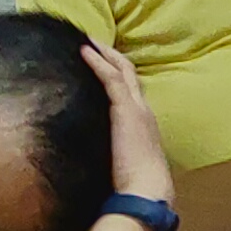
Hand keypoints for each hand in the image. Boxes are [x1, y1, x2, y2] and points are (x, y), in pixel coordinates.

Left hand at [83, 40, 173, 201]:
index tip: (103, 65)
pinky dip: (97, 62)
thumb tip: (93, 158)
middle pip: (129, 74)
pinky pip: (110, 78)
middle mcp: (144, 110)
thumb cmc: (135, 186)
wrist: (146, 190)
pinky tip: (83, 51)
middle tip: (94, 42)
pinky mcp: (126, 109)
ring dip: (104, 53)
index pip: (132, 91)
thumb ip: (115, 154)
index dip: (118, 75)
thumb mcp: (125, 164)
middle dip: (112, 57)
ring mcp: (137, 107)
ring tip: (87, 40)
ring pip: (121, 70)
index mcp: (144, 124)